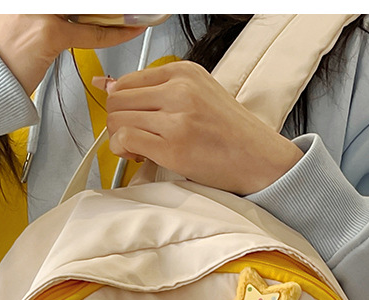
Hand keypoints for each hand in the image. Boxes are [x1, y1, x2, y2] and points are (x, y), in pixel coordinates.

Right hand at [0, 15, 144, 94]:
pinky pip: (91, 32)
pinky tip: (129, 31)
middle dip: (103, 7)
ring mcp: (39, 10)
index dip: (94, 4)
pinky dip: (114, 34)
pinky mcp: (49, 33)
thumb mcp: (16, 17)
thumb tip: (74, 12)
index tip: (105, 7)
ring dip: (113, 12)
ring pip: (89, 8)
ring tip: (130, 13)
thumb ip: (45, 10)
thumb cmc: (0, 54)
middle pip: (82, 2)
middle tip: (122, 10)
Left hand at [105, 60, 303, 194]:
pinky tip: (139, 157)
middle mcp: (179, 90)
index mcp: (184, 73)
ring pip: (117, 120)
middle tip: (133, 139)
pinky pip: (126, 140)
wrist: (260, 158)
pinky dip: (123, 151)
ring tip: (138, 150)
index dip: (121, 103)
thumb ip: (159, 91)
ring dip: (119, 139)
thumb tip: (108, 86)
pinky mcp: (173, 147)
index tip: (131, 119)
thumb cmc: (232, 134)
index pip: (127, 80)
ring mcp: (176, 118)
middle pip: (117, 100)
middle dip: (116, 123)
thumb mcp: (198, 96)